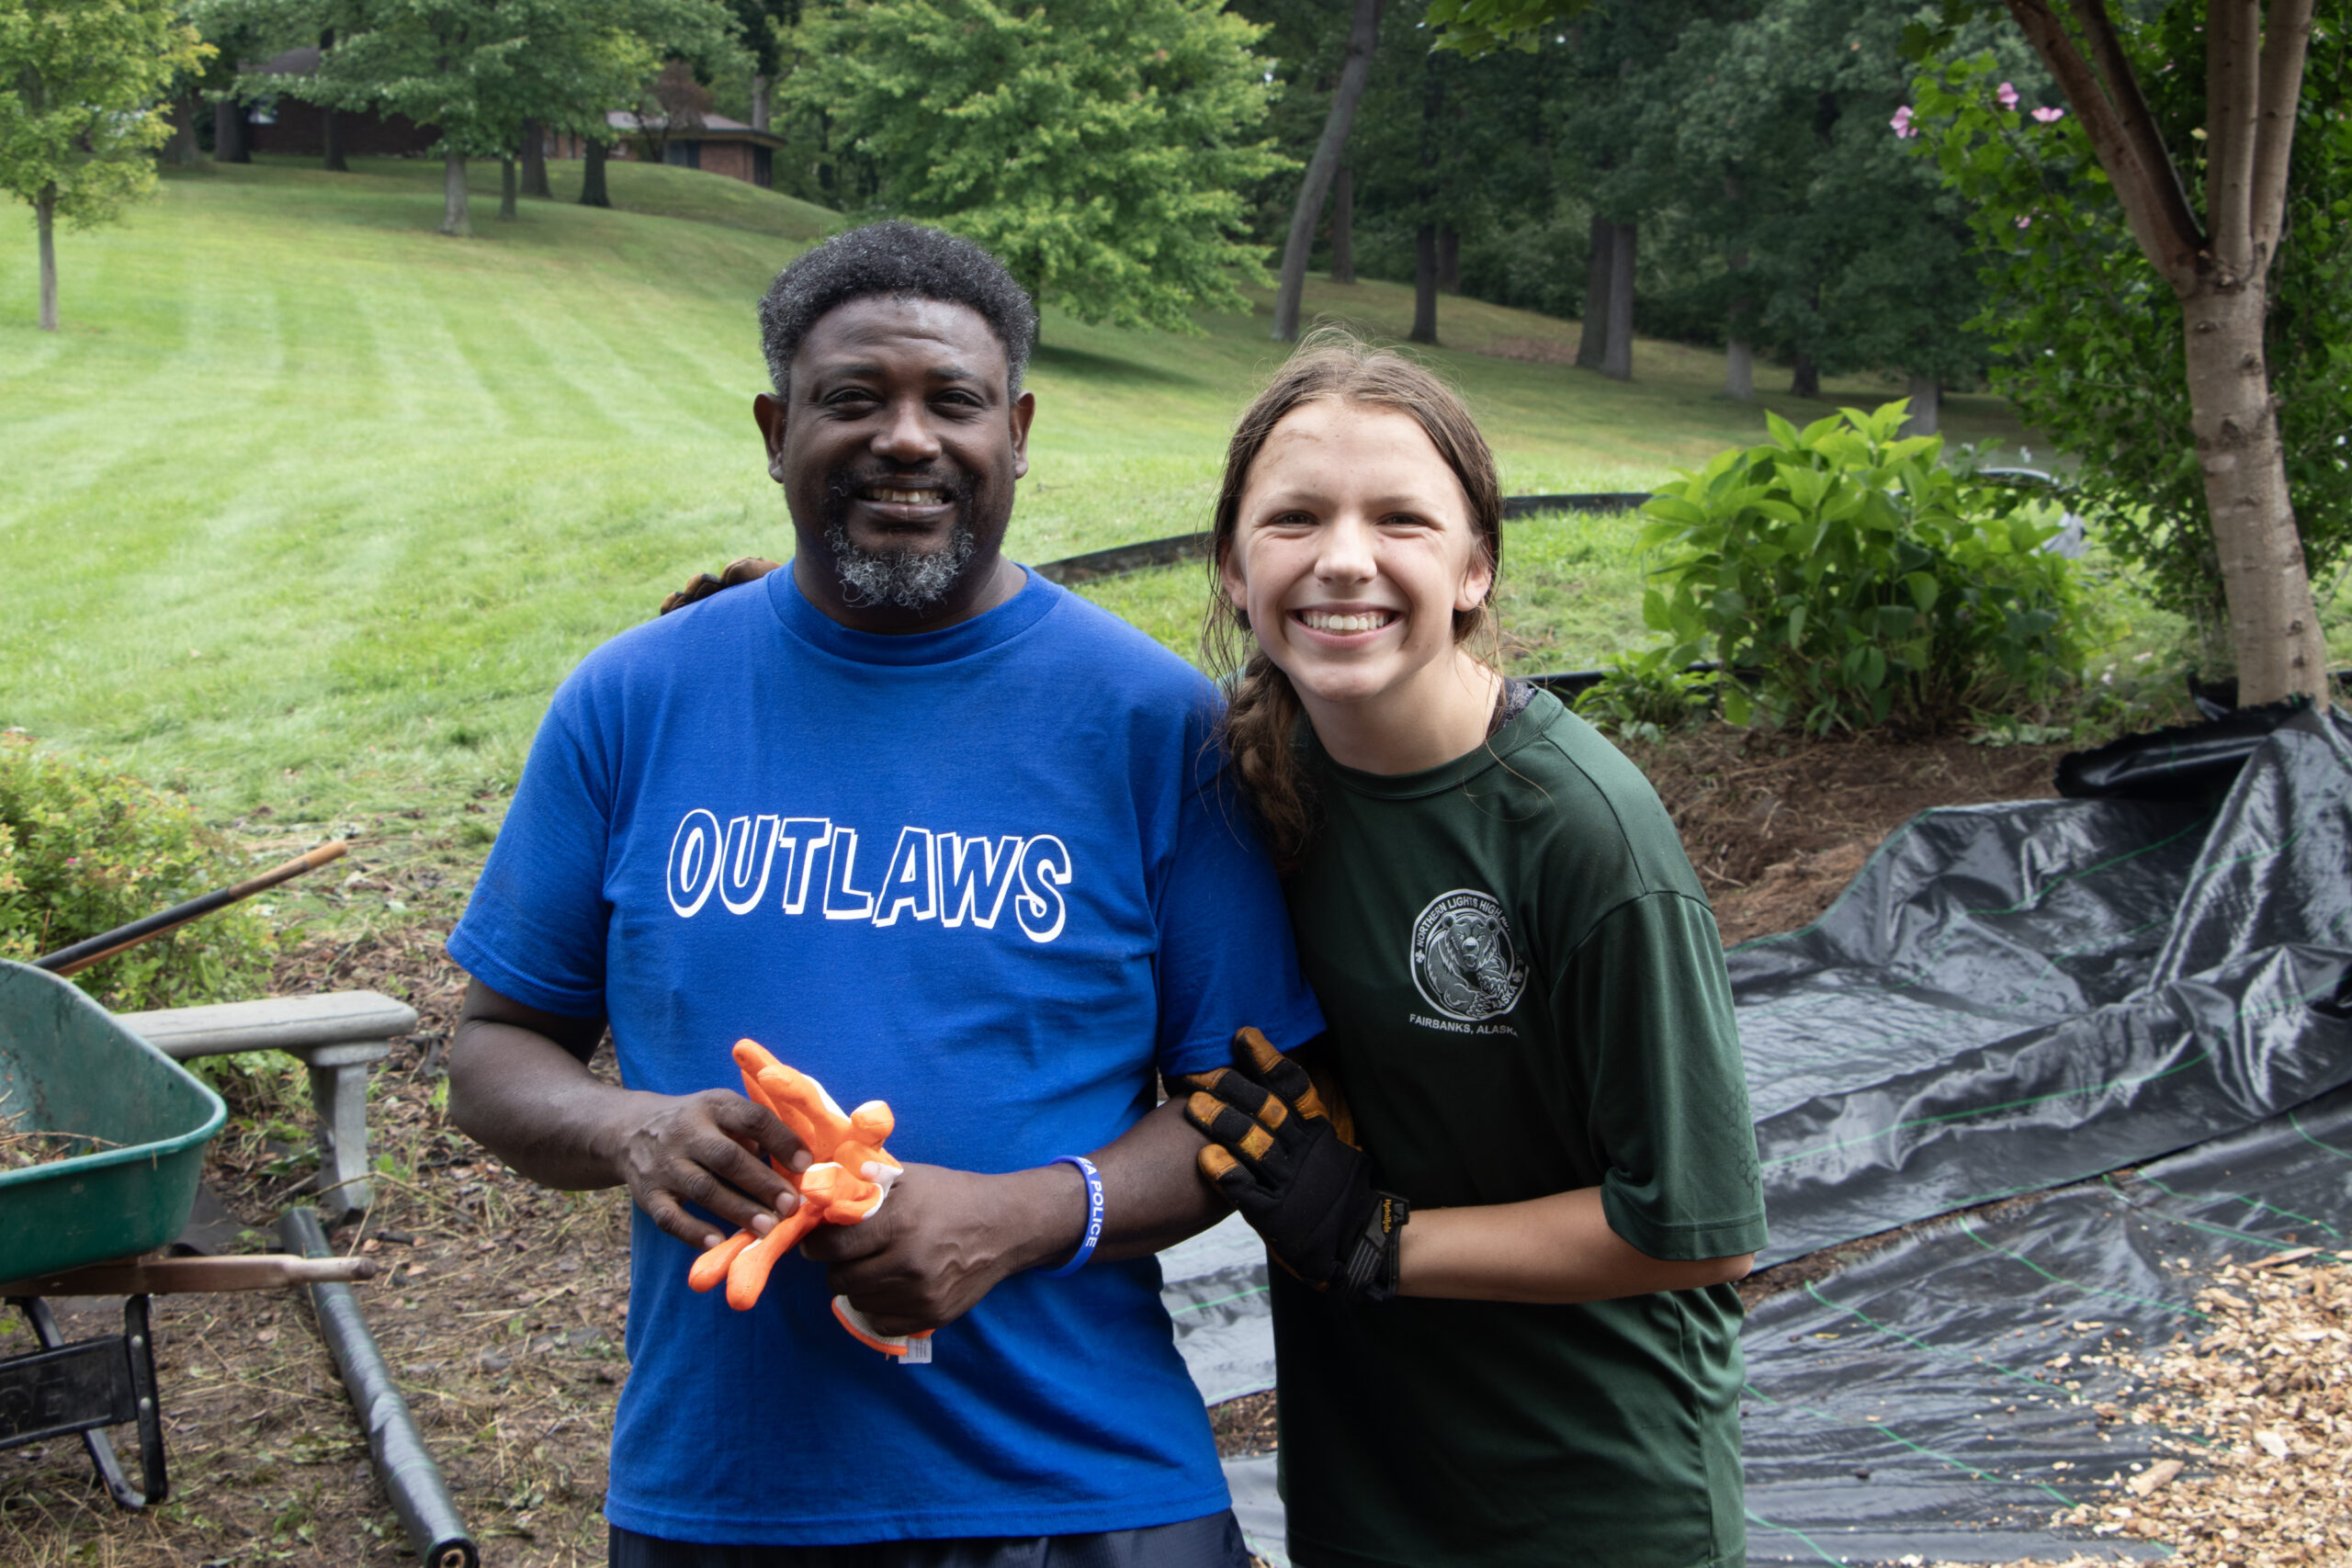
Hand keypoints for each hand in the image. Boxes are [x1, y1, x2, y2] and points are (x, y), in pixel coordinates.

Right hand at [604, 1088, 807, 1249]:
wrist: (630, 1129)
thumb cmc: (698, 1124)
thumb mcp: (722, 1110)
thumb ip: (756, 1131)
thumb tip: (799, 1165)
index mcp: (713, 1106)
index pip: (751, 1118)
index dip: (781, 1140)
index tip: (806, 1164)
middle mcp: (686, 1132)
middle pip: (727, 1158)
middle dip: (762, 1183)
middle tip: (790, 1205)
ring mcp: (664, 1164)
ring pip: (703, 1189)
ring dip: (738, 1211)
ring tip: (768, 1230)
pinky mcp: (647, 1193)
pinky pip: (670, 1217)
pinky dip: (694, 1232)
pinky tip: (719, 1243)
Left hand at [800, 1162, 1079, 1335]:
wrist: (1003, 1227)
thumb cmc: (950, 1196)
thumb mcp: (908, 1178)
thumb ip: (864, 1185)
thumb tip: (819, 1191)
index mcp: (899, 1223)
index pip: (833, 1246)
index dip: (817, 1244)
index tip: (816, 1242)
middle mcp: (908, 1263)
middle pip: (841, 1279)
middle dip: (838, 1265)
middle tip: (850, 1254)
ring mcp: (921, 1295)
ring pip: (858, 1302)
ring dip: (859, 1286)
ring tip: (875, 1266)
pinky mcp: (932, 1316)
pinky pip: (880, 1322)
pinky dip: (877, 1307)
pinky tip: (890, 1287)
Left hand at [1180, 1028, 1405, 1300]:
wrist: (1355, 1244)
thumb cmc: (1335, 1191)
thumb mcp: (1332, 1149)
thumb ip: (1307, 1120)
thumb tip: (1290, 1076)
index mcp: (1318, 1132)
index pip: (1294, 1087)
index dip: (1268, 1060)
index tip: (1243, 1036)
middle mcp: (1304, 1151)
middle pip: (1268, 1111)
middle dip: (1233, 1088)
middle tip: (1199, 1071)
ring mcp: (1290, 1182)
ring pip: (1255, 1146)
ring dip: (1224, 1123)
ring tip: (1193, 1106)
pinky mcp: (1275, 1214)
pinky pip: (1247, 1191)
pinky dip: (1226, 1174)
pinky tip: (1205, 1159)